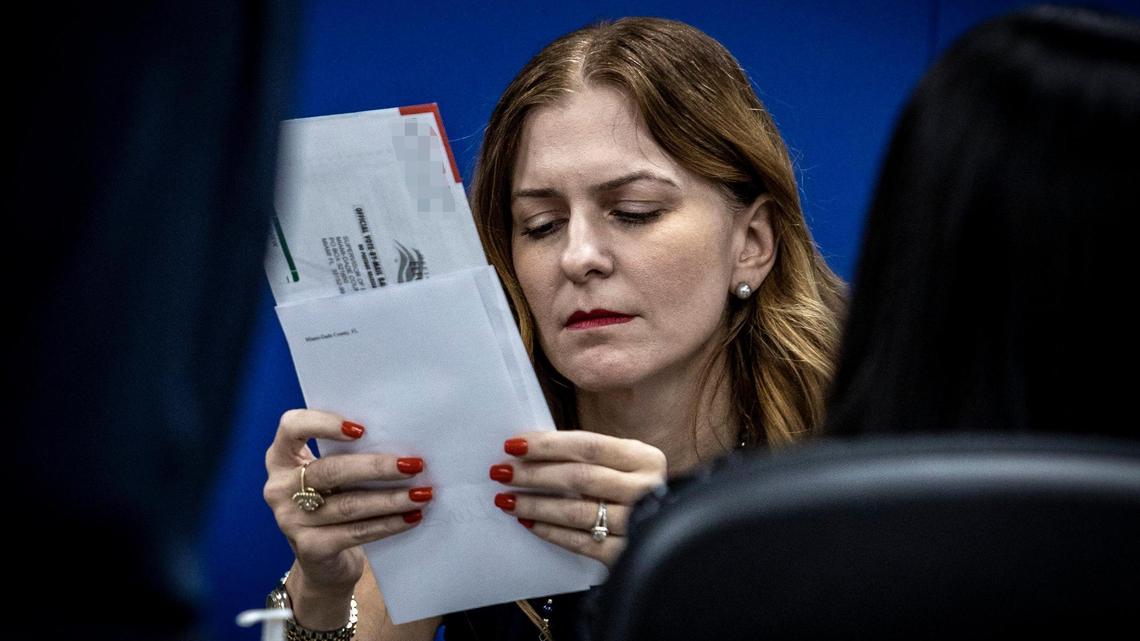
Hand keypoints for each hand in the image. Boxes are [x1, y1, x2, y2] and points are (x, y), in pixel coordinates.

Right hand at [263, 409, 429, 623]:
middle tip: (414, 465)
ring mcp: (290, 520)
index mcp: (281, 458)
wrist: (321, 564)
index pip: (292, 427)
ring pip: (349, 504)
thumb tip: (401, 439)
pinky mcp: (310, 548)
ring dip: (392, 498)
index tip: (361, 429)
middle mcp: (279, 488)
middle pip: (330, 470)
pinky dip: (389, 524)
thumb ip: (347, 455)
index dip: (323, 424)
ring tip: (423, 493)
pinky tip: (412, 517)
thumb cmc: (332, 504)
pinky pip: (356, 532)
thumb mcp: (330, 477)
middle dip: (376, 467)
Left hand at [488, 430, 666, 565]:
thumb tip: (530, 449)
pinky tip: (529, 523)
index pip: (588, 446)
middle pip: (580, 478)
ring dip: (536, 504)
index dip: (548, 445)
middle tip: (502, 472)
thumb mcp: (624, 463)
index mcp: (645, 458)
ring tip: (508, 500)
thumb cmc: (632, 489)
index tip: (514, 445)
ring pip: (577, 512)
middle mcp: (646, 488)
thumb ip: (588, 456)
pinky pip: (580, 542)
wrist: (670, 532)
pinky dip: (550, 531)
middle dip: (534, 474)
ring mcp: (638, 523)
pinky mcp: (626, 554)